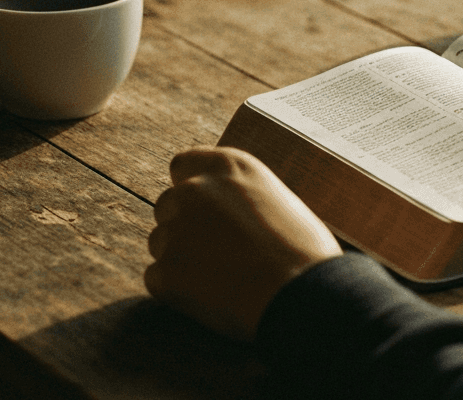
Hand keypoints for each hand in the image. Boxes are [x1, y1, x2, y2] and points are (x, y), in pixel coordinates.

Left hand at [144, 147, 341, 340]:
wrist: (302, 294)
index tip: (203, 208)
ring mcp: (175, 230)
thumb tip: (224, 213)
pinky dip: (178, 291)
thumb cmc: (304, 252)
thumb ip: (241, 197)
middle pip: (167, 205)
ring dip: (182, 259)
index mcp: (227, 166)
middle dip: (185, 226)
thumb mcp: (277, 201)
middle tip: (219, 252)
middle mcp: (194, 190)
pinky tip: (215, 297)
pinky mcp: (165, 272)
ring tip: (225, 277)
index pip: (182, 164)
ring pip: (162, 243)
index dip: (191, 188)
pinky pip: (159, 279)